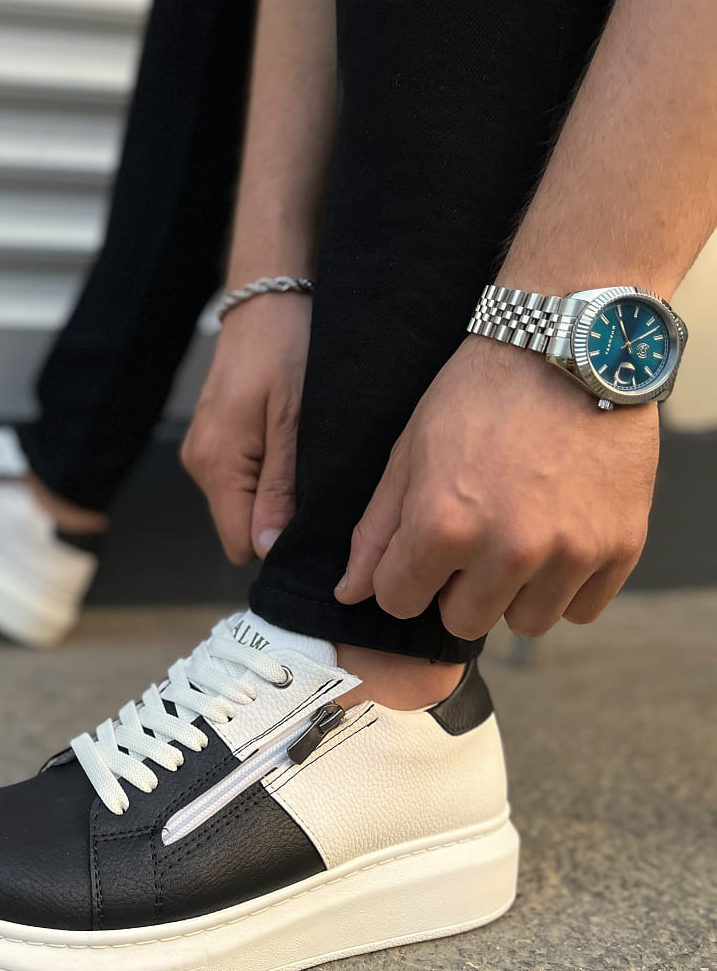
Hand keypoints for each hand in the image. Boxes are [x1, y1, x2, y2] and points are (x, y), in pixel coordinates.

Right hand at [181, 293, 311, 563]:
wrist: (267, 303)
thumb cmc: (286, 352)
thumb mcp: (295, 424)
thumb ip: (280, 489)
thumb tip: (267, 547)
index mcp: (217, 464)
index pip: (240, 544)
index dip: (277, 541)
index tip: (312, 515)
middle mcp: (199, 463)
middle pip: (239, 526)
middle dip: (276, 516)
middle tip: (314, 475)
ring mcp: (200, 451)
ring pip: (240, 503)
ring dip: (272, 492)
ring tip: (299, 450)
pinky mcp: (210, 439)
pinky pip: (236, 479)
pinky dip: (262, 472)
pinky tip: (283, 439)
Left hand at [335, 335, 658, 638]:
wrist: (571, 346)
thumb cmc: (480, 393)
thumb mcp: (411, 451)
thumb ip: (378, 530)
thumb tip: (349, 594)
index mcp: (444, 525)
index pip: (399, 601)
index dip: (404, 575)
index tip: (423, 546)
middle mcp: (509, 550)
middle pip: (463, 622)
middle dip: (459, 587)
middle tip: (476, 535)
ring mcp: (570, 552)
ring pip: (526, 624)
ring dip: (515, 592)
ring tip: (521, 534)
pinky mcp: (620, 548)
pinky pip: (581, 609)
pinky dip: (567, 585)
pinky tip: (560, 538)